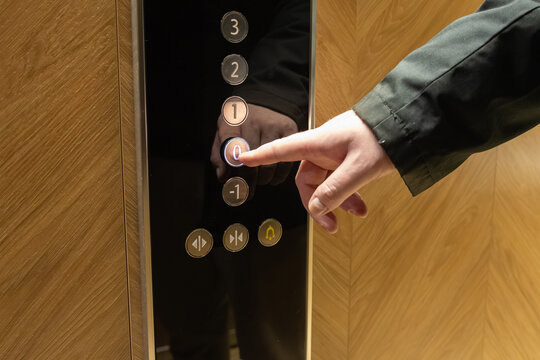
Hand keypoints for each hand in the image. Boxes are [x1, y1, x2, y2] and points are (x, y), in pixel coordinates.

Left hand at [210, 104, 297, 185]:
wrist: (264, 98)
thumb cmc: (241, 118)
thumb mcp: (223, 130)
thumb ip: (219, 153)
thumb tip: (222, 175)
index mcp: (233, 122)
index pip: (230, 149)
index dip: (231, 169)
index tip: (231, 181)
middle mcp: (254, 122)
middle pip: (252, 162)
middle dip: (248, 182)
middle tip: (245, 191)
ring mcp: (273, 126)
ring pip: (270, 164)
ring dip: (263, 180)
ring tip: (258, 181)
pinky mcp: (289, 130)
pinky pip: (285, 161)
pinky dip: (277, 175)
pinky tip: (271, 176)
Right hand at [239, 110, 394, 232]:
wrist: (408, 122)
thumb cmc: (383, 136)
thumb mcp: (360, 168)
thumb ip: (336, 190)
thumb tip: (316, 210)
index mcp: (318, 143)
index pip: (282, 150)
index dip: (261, 155)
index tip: (243, 157)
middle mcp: (324, 148)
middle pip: (307, 180)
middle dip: (318, 203)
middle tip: (330, 225)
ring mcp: (337, 152)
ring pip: (326, 183)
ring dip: (338, 201)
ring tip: (356, 215)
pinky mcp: (350, 157)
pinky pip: (341, 179)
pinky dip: (349, 194)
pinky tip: (361, 206)